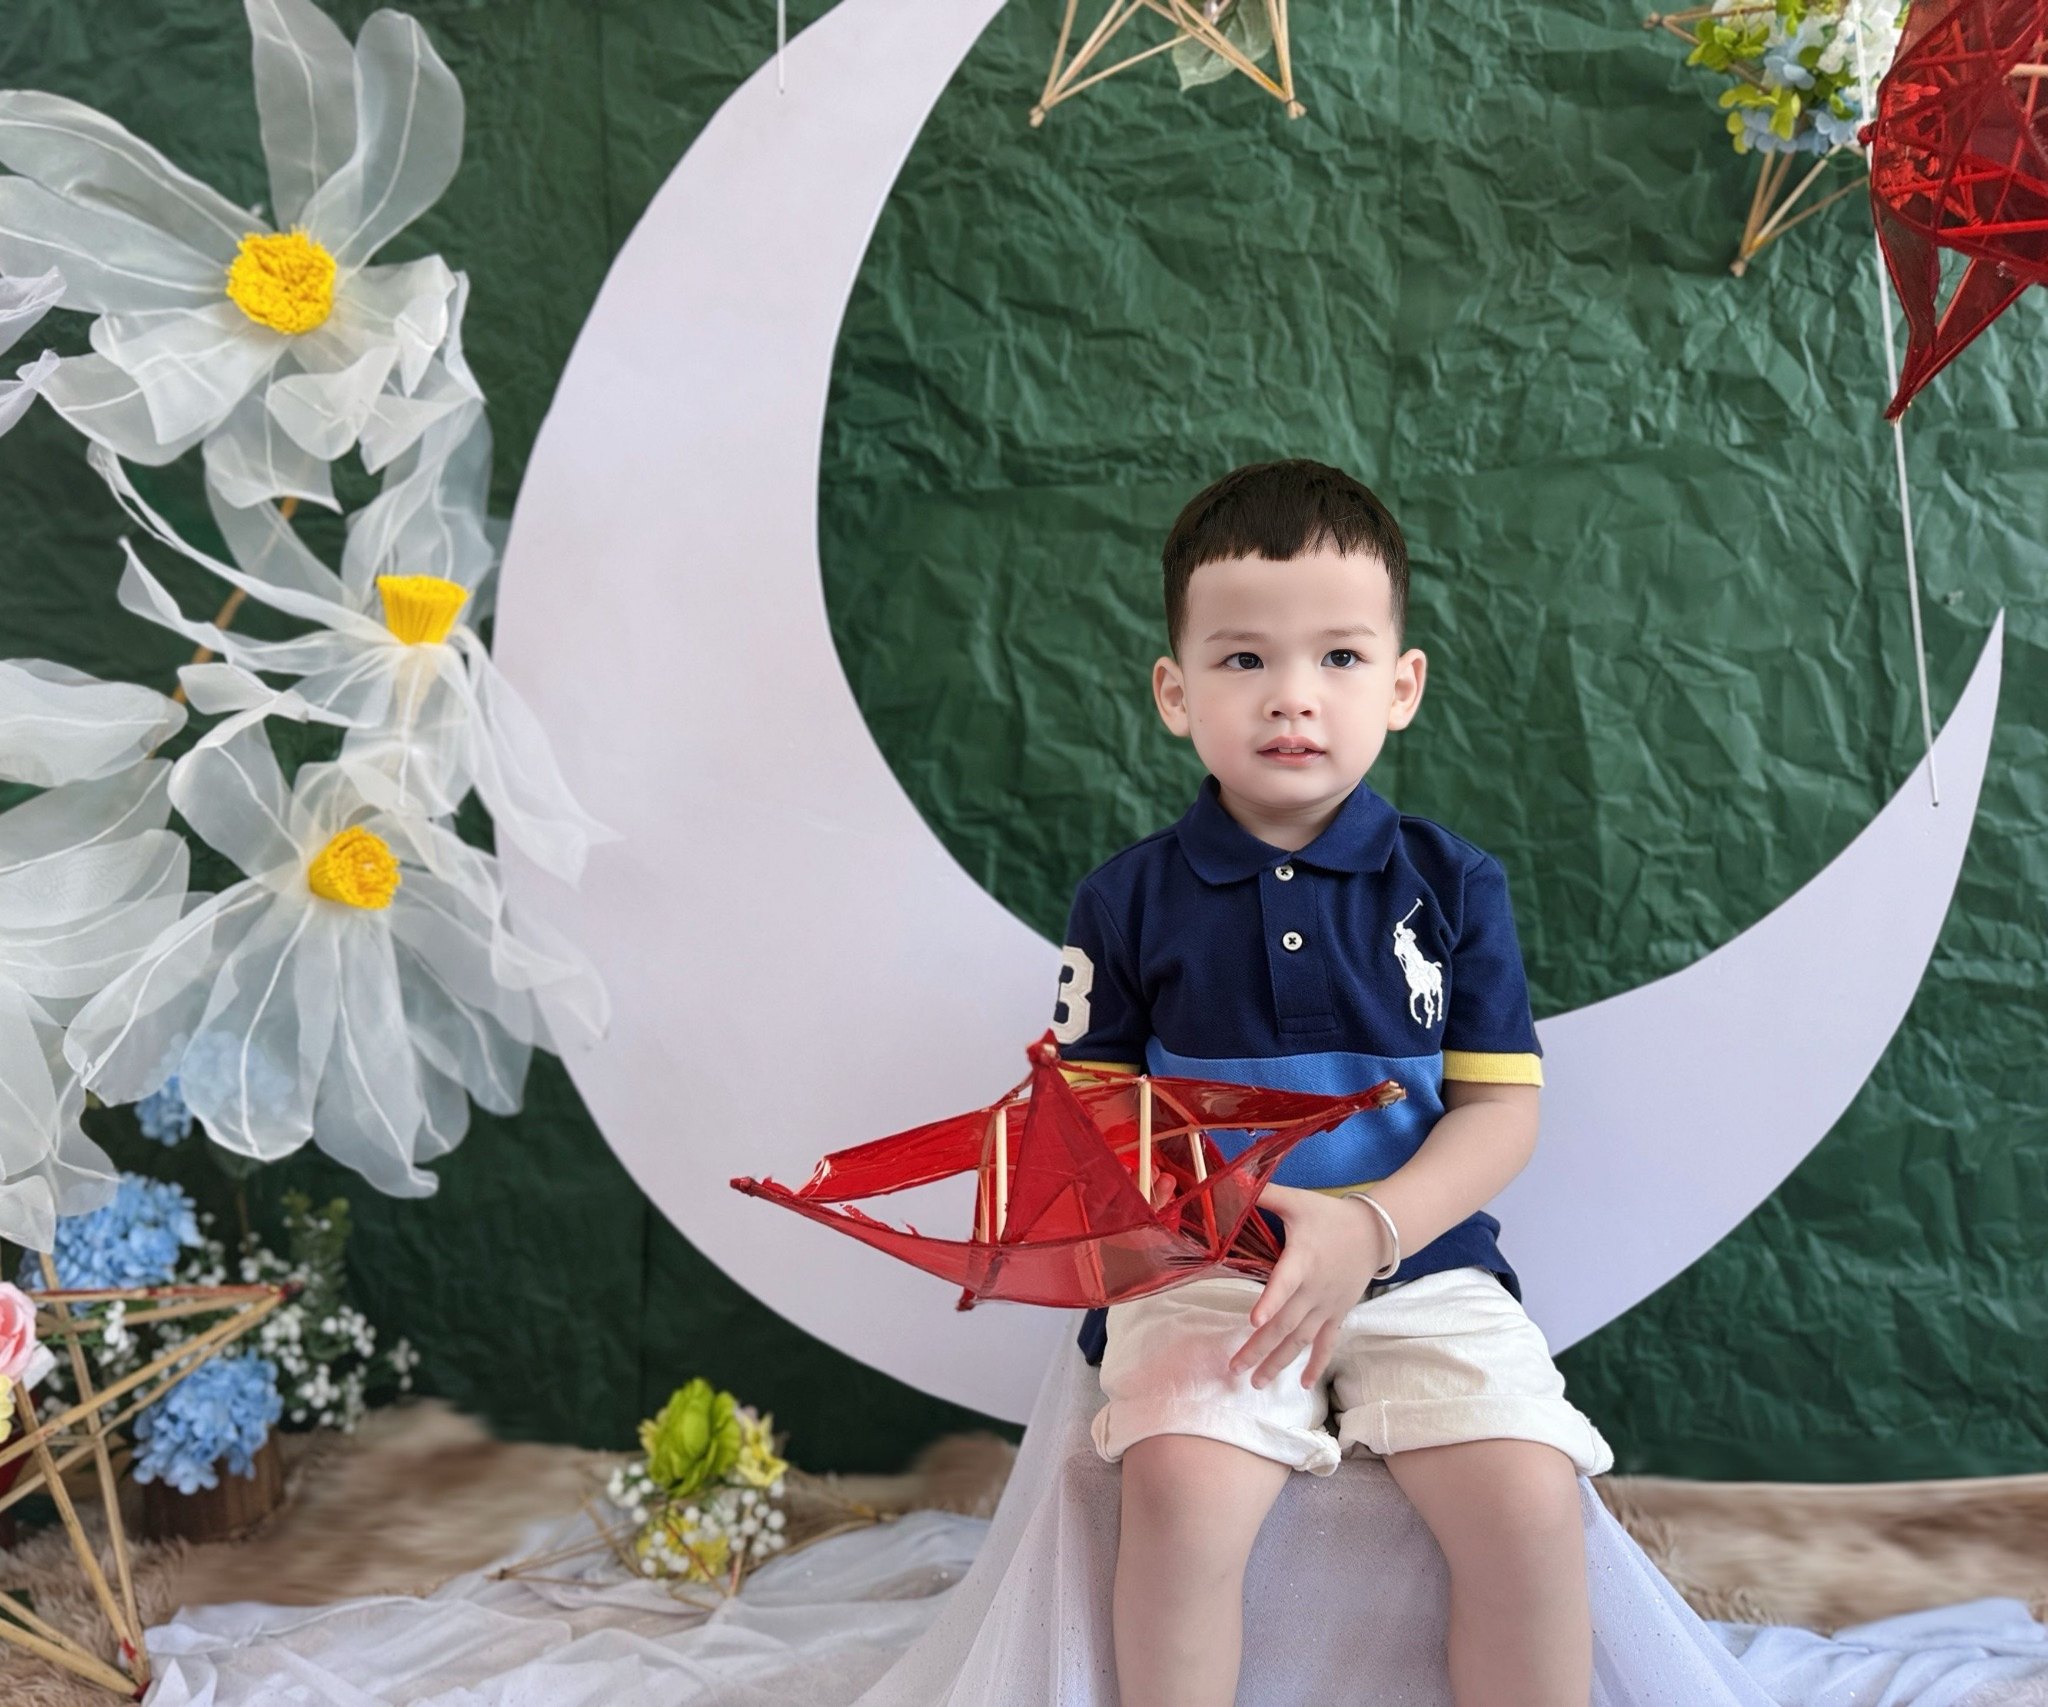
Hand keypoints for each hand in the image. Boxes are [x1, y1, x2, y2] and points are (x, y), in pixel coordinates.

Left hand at [1227, 1185, 1391, 1390]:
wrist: (1375, 1232)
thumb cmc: (1329, 1216)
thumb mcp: (1297, 1201)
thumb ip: (1265, 1193)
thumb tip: (1231, 1180)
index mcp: (1302, 1260)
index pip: (1284, 1282)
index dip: (1270, 1301)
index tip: (1254, 1320)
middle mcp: (1314, 1289)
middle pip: (1286, 1323)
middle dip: (1259, 1347)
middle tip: (1234, 1368)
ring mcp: (1327, 1306)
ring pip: (1302, 1340)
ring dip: (1278, 1362)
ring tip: (1256, 1382)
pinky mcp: (1338, 1314)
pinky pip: (1327, 1344)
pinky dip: (1316, 1364)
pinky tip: (1303, 1385)